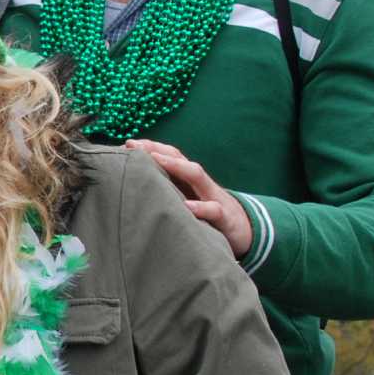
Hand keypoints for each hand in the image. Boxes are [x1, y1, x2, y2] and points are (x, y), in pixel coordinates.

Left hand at [124, 140, 252, 260]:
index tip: (127, 143)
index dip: (150, 148)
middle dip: (157, 149)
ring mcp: (214, 197)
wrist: (246, 231)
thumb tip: (137, 186)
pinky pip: (214, 210)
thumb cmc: (208, 216)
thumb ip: (169, 192)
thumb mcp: (188, 201)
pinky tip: (187, 207)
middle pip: (180, 159)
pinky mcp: (225, 218)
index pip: (170, 156)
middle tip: (133, 145)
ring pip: (196, 176)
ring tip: (155, 159)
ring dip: (176, 165)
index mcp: (190, 180)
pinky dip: (201, 207)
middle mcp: (200, 184)